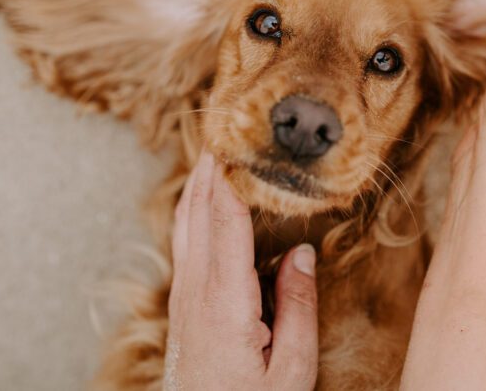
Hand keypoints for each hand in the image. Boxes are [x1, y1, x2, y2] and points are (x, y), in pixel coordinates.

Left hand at [165, 151, 318, 390]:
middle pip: (197, 208)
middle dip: (210, 162)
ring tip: (217, 146)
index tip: (239, 135)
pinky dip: (195, 205)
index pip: (225, 219)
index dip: (231, 173)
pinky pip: (185, 238)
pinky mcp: (182, 302)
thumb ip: (298, 307)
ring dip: (199, 179)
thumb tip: (302, 253)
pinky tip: (206, 196)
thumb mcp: (291, 370)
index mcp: (224, 301)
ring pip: (185, 219)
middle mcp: (195, 289)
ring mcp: (183, 294)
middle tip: (226, 120)